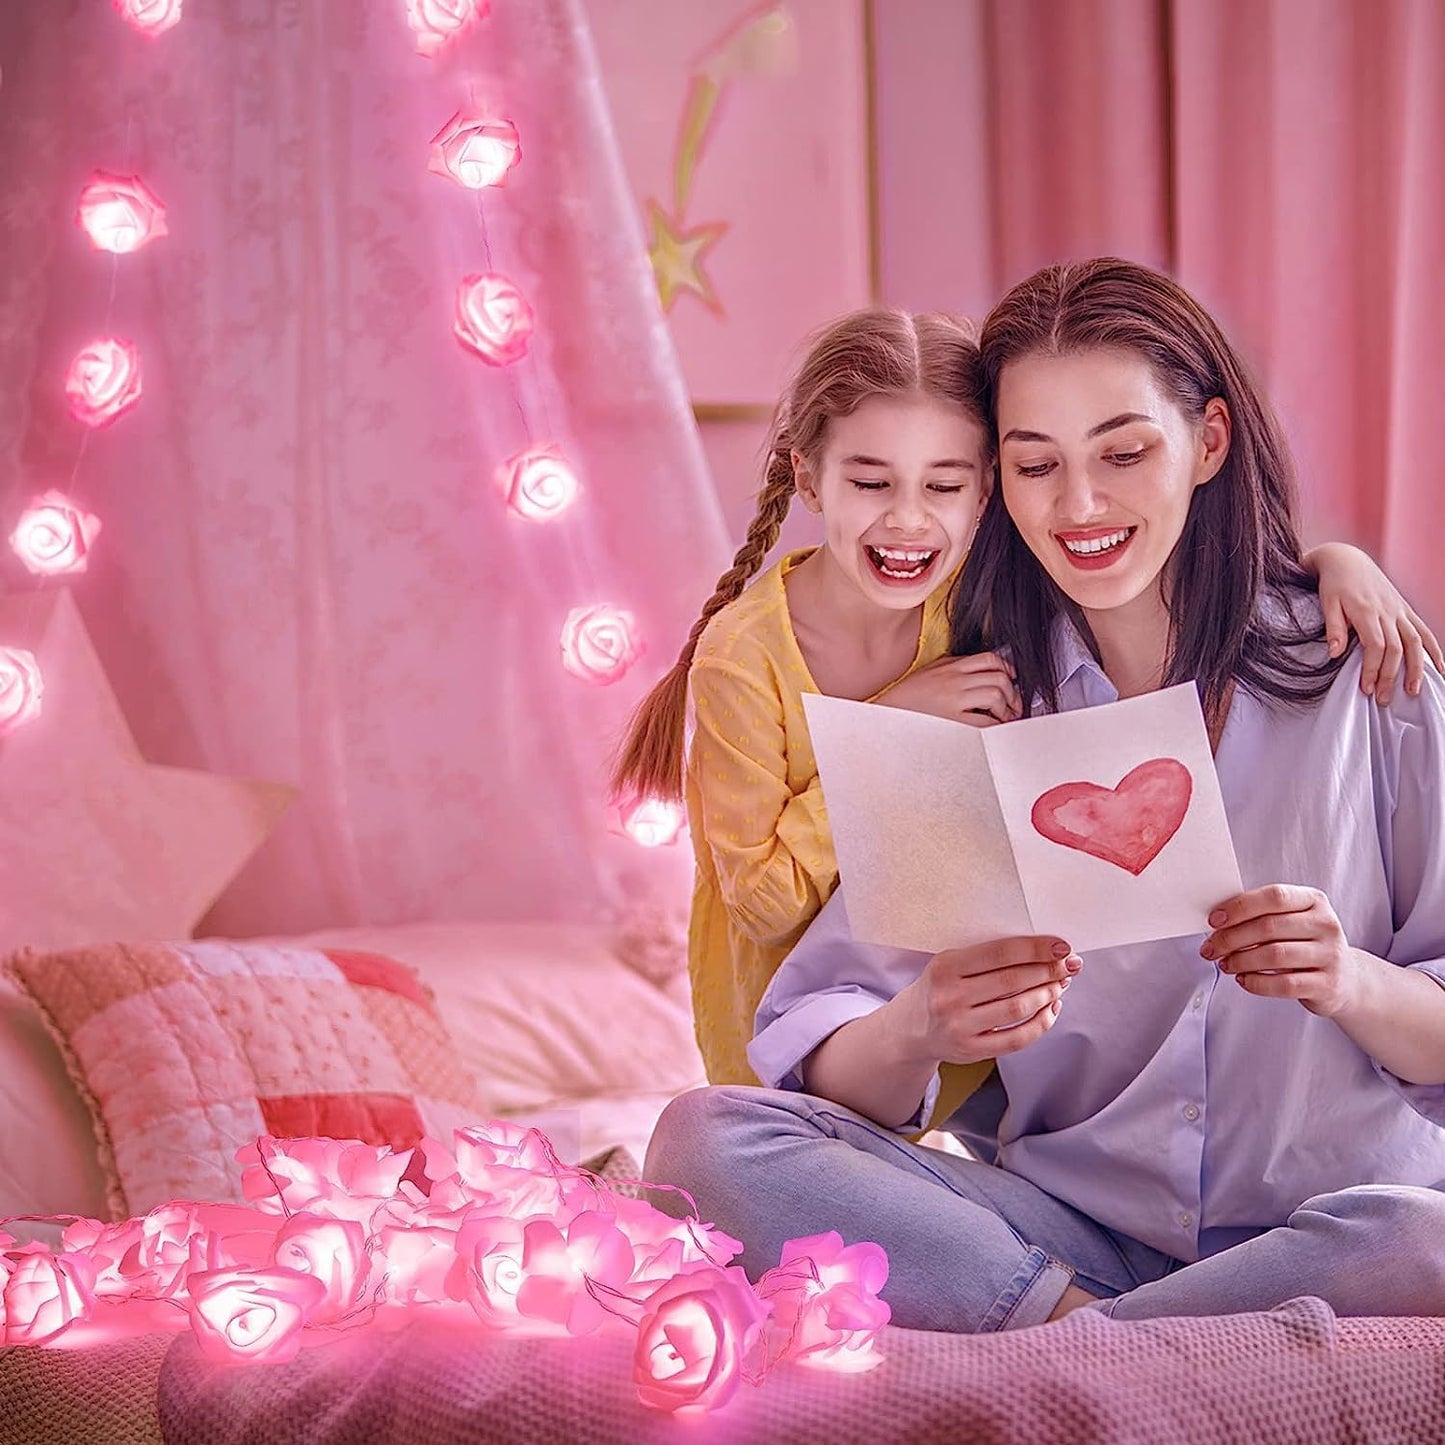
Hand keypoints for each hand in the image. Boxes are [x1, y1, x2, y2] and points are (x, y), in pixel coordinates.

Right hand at [878, 652, 1021, 726]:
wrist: (885, 715)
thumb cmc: (905, 699)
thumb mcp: (929, 673)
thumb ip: (953, 667)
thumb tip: (980, 669)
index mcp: (949, 668)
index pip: (989, 659)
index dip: (1007, 668)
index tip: (1011, 679)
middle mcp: (954, 681)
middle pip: (998, 677)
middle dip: (1012, 692)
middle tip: (1012, 704)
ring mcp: (953, 700)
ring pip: (995, 694)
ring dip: (1006, 708)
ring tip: (1002, 717)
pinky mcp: (952, 721)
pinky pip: (985, 721)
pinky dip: (996, 726)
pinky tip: (994, 729)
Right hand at [899, 935, 1078, 1063]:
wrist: (912, 1027)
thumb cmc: (940, 988)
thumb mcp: (951, 963)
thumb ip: (989, 957)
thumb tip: (1045, 951)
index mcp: (945, 967)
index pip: (1000, 953)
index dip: (1036, 949)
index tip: (1061, 946)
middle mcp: (950, 997)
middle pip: (1013, 981)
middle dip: (1048, 971)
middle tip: (1068, 965)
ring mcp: (960, 1026)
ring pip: (1018, 1008)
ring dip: (1047, 994)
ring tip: (1059, 985)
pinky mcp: (972, 1050)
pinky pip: (1017, 1038)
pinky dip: (1041, 1023)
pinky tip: (1050, 1009)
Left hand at [1200, 884, 1372, 1017]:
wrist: (1346, 978)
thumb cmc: (1305, 943)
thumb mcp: (1292, 921)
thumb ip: (1261, 915)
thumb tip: (1217, 921)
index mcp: (1314, 901)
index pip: (1274, 896)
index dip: (1240, 907)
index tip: (1214, 920)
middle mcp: (1326, 925)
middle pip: (1268, 927)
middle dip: (1230, 938)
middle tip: (1210, 949)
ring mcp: (1330, 955)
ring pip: (1274, 955)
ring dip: (1240, 961)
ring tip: (1225, 964)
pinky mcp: (1328, 984)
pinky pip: (1284, 984)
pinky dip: (1256, 982)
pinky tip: (1243, 979)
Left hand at [1307, 541, 1443, 704]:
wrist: (1347, 560)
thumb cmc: (1334, 583)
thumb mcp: (1327, 602)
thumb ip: (1333, 627)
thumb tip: (1334, 654)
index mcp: (1367, 611)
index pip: (1376, 646)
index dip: (1373, 669)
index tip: (1367, 689)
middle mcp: (1388, 612)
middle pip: (1396, 649)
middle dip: (1391, 676)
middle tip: (1384, 700)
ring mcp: (1400, 611)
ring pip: (1415, 641)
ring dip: (1417, 668)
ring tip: (1414, 691)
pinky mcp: (1405, 610)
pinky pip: (1424, 630)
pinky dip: (1434, 650)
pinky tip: (1440, 669)